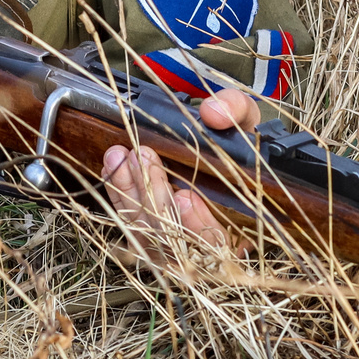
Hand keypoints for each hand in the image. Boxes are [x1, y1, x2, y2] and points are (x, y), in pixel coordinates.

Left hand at [98, 90, 260, 266]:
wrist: (221, 154)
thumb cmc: (237, 146)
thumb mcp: (246, 122)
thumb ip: (236, 111)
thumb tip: (213, 112)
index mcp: (242, 228)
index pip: (219, 244)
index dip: (200, 225)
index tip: (186, 197)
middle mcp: (209, 246)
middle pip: (176, 242)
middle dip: (156, 200)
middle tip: (143, 158)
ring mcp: (178, 247)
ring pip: (148, 234)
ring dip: (130, 194)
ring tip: (121, 157)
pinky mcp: (152, 237)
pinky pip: (131, 224)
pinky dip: (119, 195)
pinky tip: (112, 169)